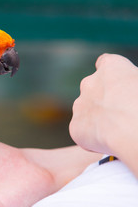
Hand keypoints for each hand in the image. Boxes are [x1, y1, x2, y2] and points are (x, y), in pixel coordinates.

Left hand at [70, 53, 137, 175]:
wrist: (135, 131)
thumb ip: (132, 81)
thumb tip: (131, 88)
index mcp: (111, 67)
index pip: (105, 63)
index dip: (112, 75)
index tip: (119, 85)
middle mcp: (90, 82)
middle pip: (93, 88)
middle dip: (103, 99)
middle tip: (121, 114)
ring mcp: (80, 105)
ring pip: (86, 111)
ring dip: (97, 119)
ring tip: (117, 130)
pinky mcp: (75, 126)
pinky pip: (83, 132)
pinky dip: (93, 138)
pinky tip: (109, 143)